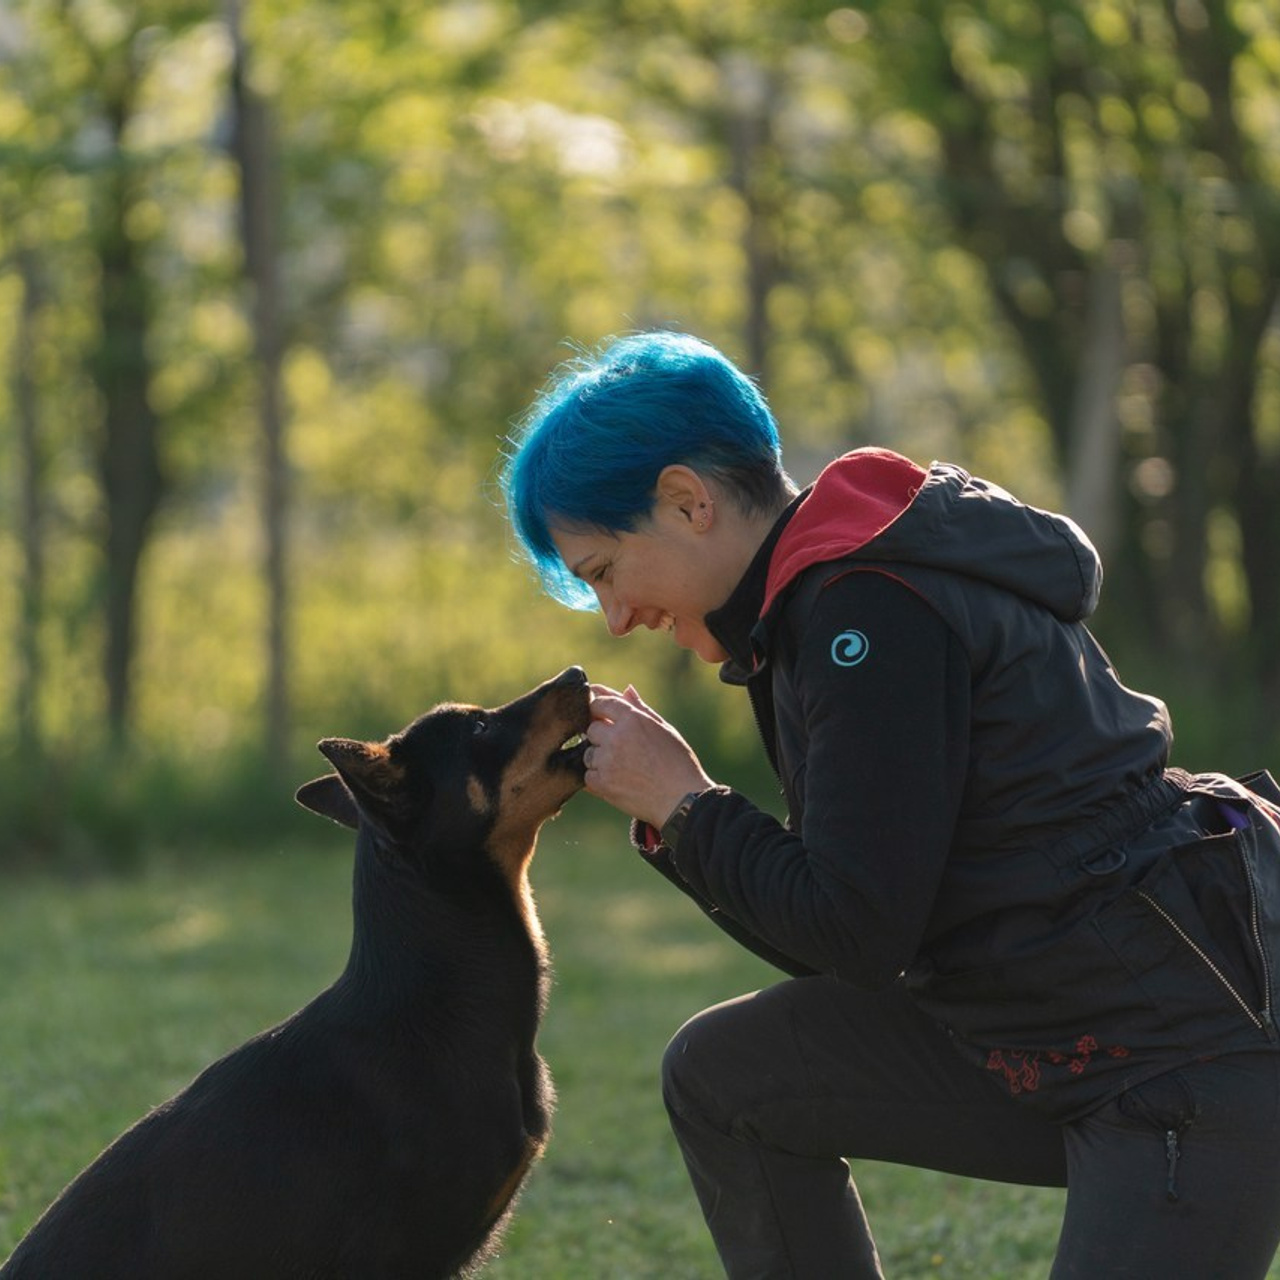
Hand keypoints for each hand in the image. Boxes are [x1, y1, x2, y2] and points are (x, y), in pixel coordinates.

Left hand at [584, 683, 715, 827]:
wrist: (681, 801)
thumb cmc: (678, 764)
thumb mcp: (665, 730)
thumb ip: (641, 709)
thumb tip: (626, 690)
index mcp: (633, 719)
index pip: (600, 702)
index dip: (600, 708)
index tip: (604, 717)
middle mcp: (616, 737)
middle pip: (591, 728)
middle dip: (601, 736)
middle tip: (621, 748)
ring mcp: (607, 761)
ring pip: (588, 752)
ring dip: (599, 758)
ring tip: (624, 767)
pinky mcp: (602, 783)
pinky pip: (588, 775)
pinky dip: (598, 778)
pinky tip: (619, 781)